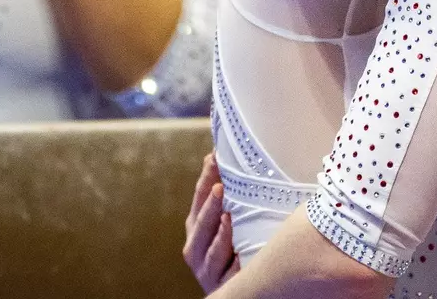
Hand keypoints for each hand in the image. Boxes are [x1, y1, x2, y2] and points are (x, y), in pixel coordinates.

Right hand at [183, 153, 239, 293]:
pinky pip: (228, 275)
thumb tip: (225, 152)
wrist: (234, 285)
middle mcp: (195, 247)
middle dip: (209, 205)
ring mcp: (206, 269)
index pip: (199, 198)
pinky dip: (233, 265)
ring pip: (212, 252)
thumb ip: (228, 191)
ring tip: (227, 218)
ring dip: (220, 235)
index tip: (214, 157)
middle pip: (201, 225)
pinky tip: (241, 255)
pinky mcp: (220, 286)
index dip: (206, 178)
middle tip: (219, 186)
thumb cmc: (233, 244)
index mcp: (196, 226)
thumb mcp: (227, 216)